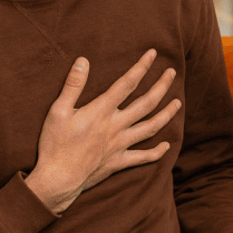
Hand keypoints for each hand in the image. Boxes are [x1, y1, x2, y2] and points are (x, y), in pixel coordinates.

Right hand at [26, 51, 182, 213]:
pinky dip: (157, 152)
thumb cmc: (54, 144)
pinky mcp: (119, 162)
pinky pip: (143, 157)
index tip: (153, 53)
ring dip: (167, 114)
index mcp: (101, 111)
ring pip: (151, 128)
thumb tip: (83, 60)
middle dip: (161, 86)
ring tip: (178, 103)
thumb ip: (73, 85)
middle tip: (172, 73)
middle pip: (146, 103)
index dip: (142, 67)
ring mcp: (120, 145)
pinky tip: (167, 146)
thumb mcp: (58, 111)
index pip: (127, 83)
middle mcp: (116, 126)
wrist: (57, 179)